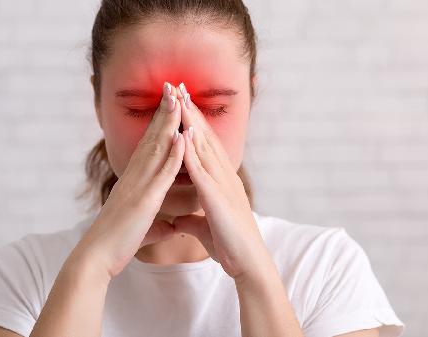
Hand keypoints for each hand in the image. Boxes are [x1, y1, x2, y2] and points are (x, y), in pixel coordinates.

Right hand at [78, 82, 184, 278]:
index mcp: (134, 181)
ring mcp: (139, 186)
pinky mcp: (145, 200)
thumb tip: (171, 227)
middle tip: (172, 86)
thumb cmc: (117, 243)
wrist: (97, 257)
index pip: (149, 145)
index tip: (168, 103)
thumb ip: (157, 224)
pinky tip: (182, 137)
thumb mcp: (143, 229)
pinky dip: (173, 154)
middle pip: (152, 138)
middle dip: (164, 111)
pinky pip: (162, 173)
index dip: (159, 123)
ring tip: (179, 100)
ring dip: (169, 123)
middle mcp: (135, 177)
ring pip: (157, 148)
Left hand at [172, 83, 273, 280]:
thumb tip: (179, 220)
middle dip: (191, 111)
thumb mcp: (204, 227)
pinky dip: (193, 151)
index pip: (204, 146)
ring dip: (191, 122)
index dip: (192, 123)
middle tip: (178, 86)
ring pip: (204, 147)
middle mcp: (223, 177)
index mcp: (220, 181)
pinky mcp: (218, 198)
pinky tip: (185, 134)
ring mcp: (222, 185)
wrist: (249, 264)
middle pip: (204, 138)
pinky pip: (203, 170)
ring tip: (180, 98)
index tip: (180, 103)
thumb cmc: (230, 246)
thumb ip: (192, 219)